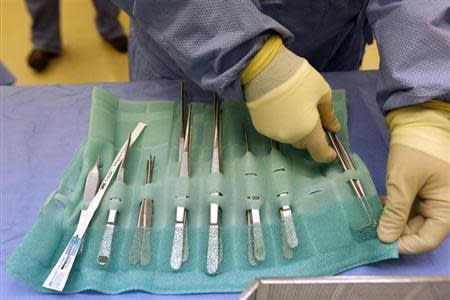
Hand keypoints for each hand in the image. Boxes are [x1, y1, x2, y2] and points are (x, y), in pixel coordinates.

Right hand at [242, 36, 340, 161]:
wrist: (264, 70)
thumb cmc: (299, 79)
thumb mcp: (322, 92)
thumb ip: (329, 114)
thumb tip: (333, 128)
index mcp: (308, 131)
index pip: (320, 153)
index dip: (327, 154)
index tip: (332, 149)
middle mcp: (289, 137)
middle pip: (304, 143)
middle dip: (311, 134)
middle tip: (313, 115)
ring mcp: (272, 133)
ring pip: (289, 136)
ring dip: (295, 128)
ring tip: (294, 108)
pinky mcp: (260, 127)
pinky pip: (276, 130)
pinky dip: (282, 123)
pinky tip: (281, 107)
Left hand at [378, 102, 449, 253]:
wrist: (419, 120)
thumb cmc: (416, 151)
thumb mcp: (403, 183)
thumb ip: (395, 213)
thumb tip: (385, 239)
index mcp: (447, 208)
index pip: (429, 239)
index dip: (406, 245)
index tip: (382, 243)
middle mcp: (443, 206)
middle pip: (420, 230)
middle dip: (396, 232)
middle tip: (372, 231)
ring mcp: (434, 197)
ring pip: (412, 219)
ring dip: (393, 219)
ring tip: (373, 217)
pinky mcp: (423, 189)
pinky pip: (410, 206)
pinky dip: (395, 207)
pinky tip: (380, 204)